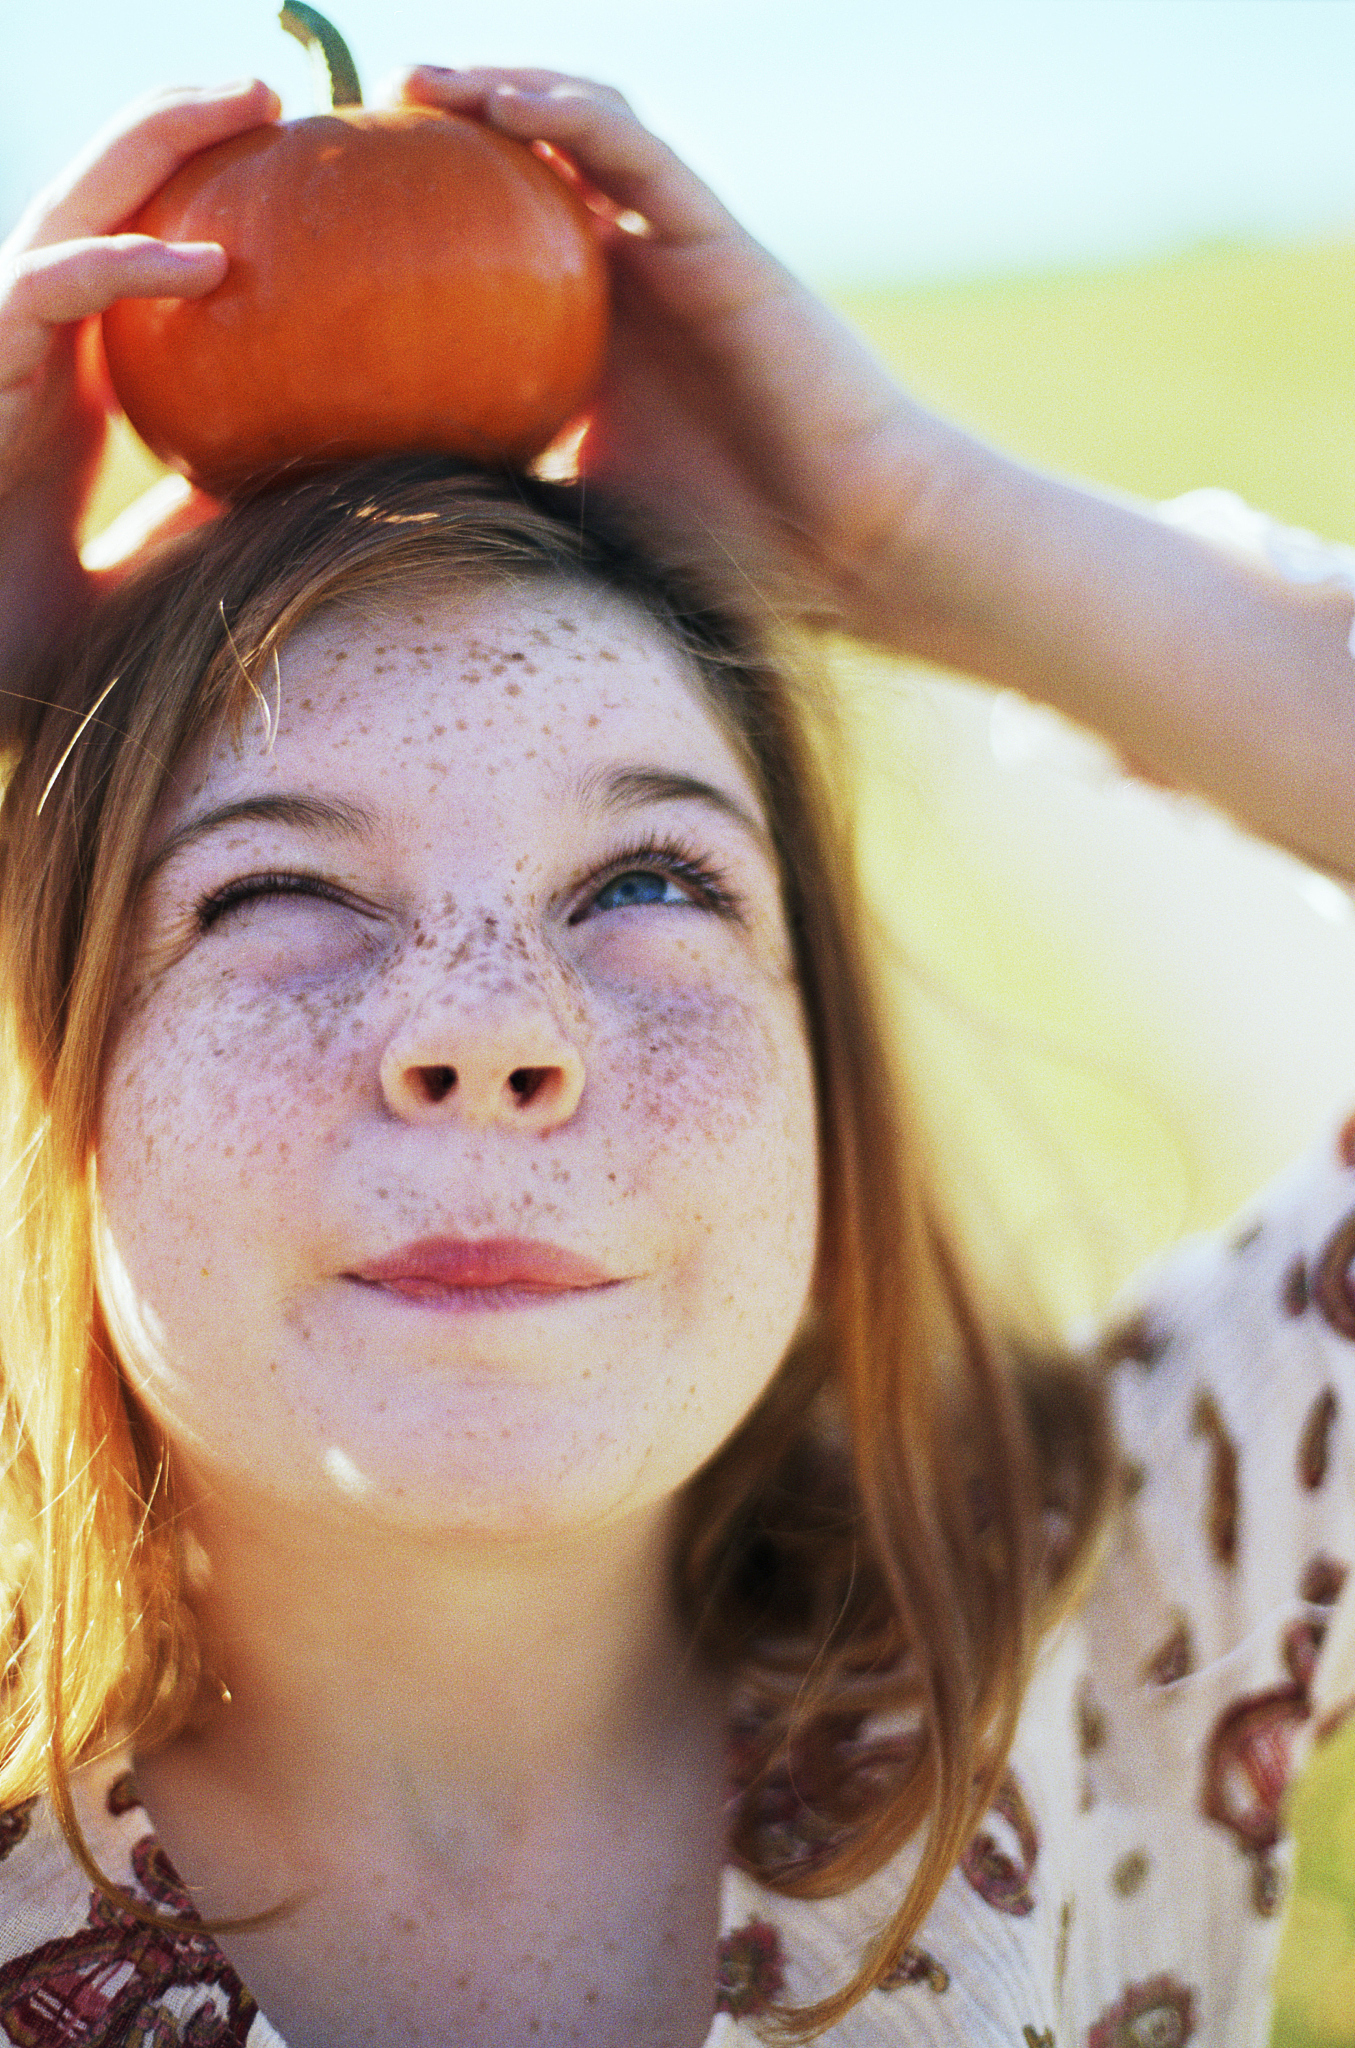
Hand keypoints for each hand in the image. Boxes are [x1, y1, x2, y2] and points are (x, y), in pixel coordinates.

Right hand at [0, 80, 278, 706]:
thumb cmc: (78, 615)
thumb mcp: (189, 539)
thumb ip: (240, 488)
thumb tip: (346, 467)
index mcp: (85, 359)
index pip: (139, 238)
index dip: (199, 184)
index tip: (288, 161)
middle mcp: (44, 329)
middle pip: (111, 188)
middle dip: (184, 124)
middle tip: (279, 93)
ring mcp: (11, 335)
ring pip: (82, 202)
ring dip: (162, 138)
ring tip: (252, 104)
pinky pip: (58, 287)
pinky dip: (132, 265)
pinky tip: (214, 263)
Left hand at [397, 67, 955, 637]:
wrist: (830, 535)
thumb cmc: (713, 534)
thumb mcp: (569, 494)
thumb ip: (498, 469)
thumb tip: (373, 497)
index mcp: (592, 321)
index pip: (502, 228)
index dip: (432, 197)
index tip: (349, 193)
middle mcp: (630, 268)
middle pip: (534, 158)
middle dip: (452, 121)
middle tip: (363, 112)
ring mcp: (675, 245)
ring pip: (583, 130)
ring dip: (504, 90)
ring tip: (425, 85)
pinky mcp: (717, 240)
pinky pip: (640, 155)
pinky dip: (576, 115)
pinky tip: (510, 102)